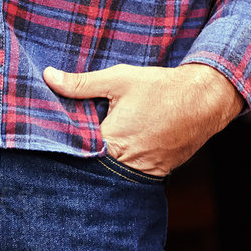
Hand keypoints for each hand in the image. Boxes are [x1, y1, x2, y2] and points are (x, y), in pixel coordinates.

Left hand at [43, 61, 245, 175]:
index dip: (60, 139)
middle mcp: (125, 164)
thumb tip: (48, 77)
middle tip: (63, 137)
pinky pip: (128, 171)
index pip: (74, 148)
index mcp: (111, 142)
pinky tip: (114, 147)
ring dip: (98, 158)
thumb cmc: (160, 88)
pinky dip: (118, 162)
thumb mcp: (118, 80)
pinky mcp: (155, 174)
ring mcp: (141, 172)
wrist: (204, 101)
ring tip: (88, 142)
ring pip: (108, 169)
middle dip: (77, 150)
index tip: (47, 129)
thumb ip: (81, 83)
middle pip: (90, 162)